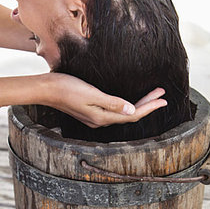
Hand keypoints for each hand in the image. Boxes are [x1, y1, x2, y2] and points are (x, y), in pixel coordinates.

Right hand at [43, 72, 166, 127]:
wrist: (46, 89)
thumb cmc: (67, 88)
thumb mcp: (92, 94)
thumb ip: (112, 103)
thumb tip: (132, 111)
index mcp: (102, 117)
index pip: (133, 115)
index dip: (150, 107)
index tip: (163, 99)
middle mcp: (100, 120)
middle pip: (130, 115)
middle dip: (148, 104)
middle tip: (162, 94)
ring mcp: (95, 117)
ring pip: (123, 113)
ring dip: (138, 104)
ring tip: (152, 95)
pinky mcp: (90, 111)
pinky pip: (115, 110)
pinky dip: (127, 105)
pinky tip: (130, 101)